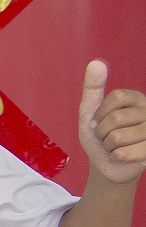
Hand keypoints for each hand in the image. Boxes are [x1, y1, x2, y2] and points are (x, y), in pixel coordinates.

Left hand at [77, 60, 145, 184]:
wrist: (106, 164)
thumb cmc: (98, 135)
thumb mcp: (90, 110)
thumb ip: (93, 87)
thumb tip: (96, 63)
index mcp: (136, 98)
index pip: (115, 97)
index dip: (100, 113)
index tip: (99, 121)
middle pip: (115, 118)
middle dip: (102, 132)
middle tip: (106, 137)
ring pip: (117, 137)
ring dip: (108, 146)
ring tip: (114, 146)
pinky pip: (123, 153)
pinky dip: (116, 157)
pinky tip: (123, 156)